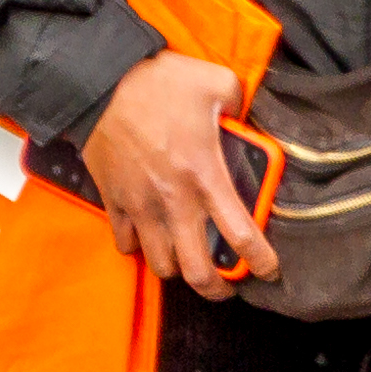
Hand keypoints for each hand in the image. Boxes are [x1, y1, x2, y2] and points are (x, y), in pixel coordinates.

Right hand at [80, 50, 267, 296]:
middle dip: (216, 289)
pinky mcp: (113, 201)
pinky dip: (139, 247)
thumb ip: (239, 102)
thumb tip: (244, 116)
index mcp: (205, 175)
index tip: (269, 271)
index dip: (261, 263)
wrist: (101, 82)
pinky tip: (150, 235)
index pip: (241, 236)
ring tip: (188, 260)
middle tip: (226, 285)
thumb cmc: (157, 82)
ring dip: (178, 269)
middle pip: (197, 272)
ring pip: (160, 265)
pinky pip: (126, 243)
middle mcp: (174, 200)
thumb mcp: (215, 82)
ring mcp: (140, 206)